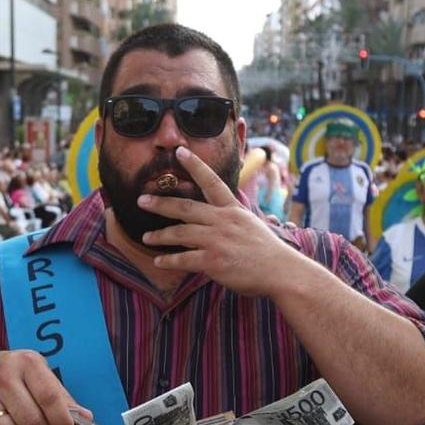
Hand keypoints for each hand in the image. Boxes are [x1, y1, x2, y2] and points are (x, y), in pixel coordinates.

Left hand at [137, 147, 308, 294]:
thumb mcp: (252, 226)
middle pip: (185, 208)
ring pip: (180, 233)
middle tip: (142, 200)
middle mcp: (223, 220)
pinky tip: (158, 262)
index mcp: (233, 210)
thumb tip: (214, 220)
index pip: (211, 182)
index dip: (194, 165)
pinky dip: (169, 261)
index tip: (179, 152)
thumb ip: (232, 221)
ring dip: (160, 235)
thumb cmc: (269, 253)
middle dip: (161, 204)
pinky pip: (184, 259)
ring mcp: (217, 240)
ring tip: (146, 237)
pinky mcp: (213, 261)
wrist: (281, 271)